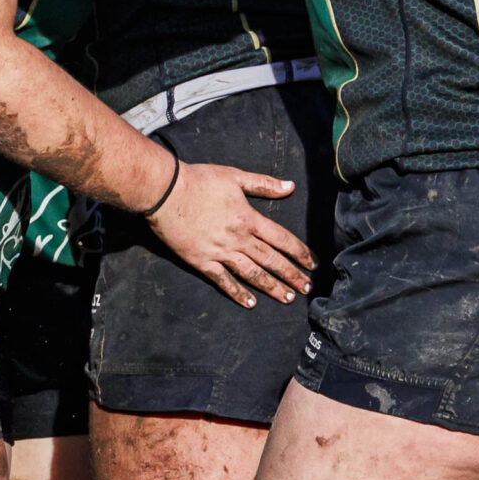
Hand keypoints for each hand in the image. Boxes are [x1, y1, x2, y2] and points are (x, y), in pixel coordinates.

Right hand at [147, 161, 313, 308]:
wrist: (165, 192)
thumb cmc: (199, 180)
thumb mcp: (235, 176)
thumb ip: (264, 184)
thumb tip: (290, 186)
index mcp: (248, 219)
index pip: (282, 239)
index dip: (300, 252)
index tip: (313, 264)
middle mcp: (238, 239)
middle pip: (271, 261)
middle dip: (292, 275)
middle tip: (308, 289)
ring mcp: (220, 252)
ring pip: (252, 274)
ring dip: (271, 287)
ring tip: (287, 298)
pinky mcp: (201, 261)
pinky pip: (223, 281)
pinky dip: (237, 293)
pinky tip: (250, 303)